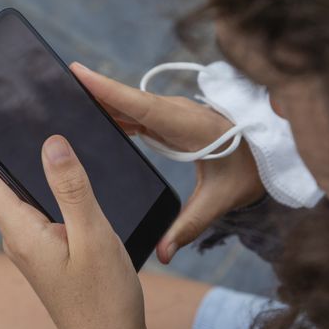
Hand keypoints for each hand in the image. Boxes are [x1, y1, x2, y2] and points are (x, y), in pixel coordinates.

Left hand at [0, 123, 148, 328]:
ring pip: (8, 197)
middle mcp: (18, 238)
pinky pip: (27, 209)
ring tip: (8, 137)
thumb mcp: (93, 236)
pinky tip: (44, 176)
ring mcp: (29, 246)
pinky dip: (27, 184)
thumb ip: (72, 189)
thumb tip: (51, 144)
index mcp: (22, 232)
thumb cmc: (104, 297)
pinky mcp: (44, 251)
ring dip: (2, 166)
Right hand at [70, 62, 264, 263]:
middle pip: (128, 100)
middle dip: (93, 91)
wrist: (271, 150)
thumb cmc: (250, 170)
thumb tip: (163, 255)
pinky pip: (136, 112)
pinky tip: (96, 118)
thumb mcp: (222, 199)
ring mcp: (171, 113)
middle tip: (58, 85)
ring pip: (129, 103)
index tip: (78, 73)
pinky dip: (115, 111)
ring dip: (101, 100)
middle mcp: (175, 113)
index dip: (109, 90)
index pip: (141, 106)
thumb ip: (190, 226)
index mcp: (187, 126)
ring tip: (67, 99)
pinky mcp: (168, 119)